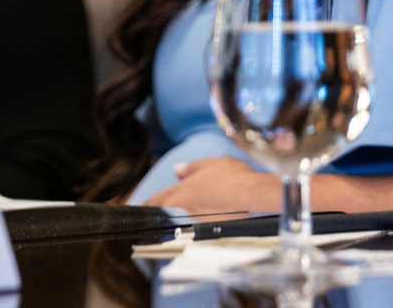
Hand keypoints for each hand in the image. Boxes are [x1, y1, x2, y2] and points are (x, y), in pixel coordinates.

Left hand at [141, 156, 280, 213]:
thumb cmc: (230, 176)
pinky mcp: (209, 228)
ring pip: (184, 217)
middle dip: (167, 208)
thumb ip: (190, 168)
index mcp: (179, 193)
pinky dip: (199, 218)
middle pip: (169, 211)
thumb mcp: (208, 164)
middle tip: (165, 207)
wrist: (252, 194)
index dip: (147, 204)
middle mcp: (184, 210)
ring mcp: (196, 221)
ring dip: (185, 213)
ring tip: (193, 206)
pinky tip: (208, 211)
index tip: (141, 207)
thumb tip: (177, 170)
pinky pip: (198, 222)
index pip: (155, 201)